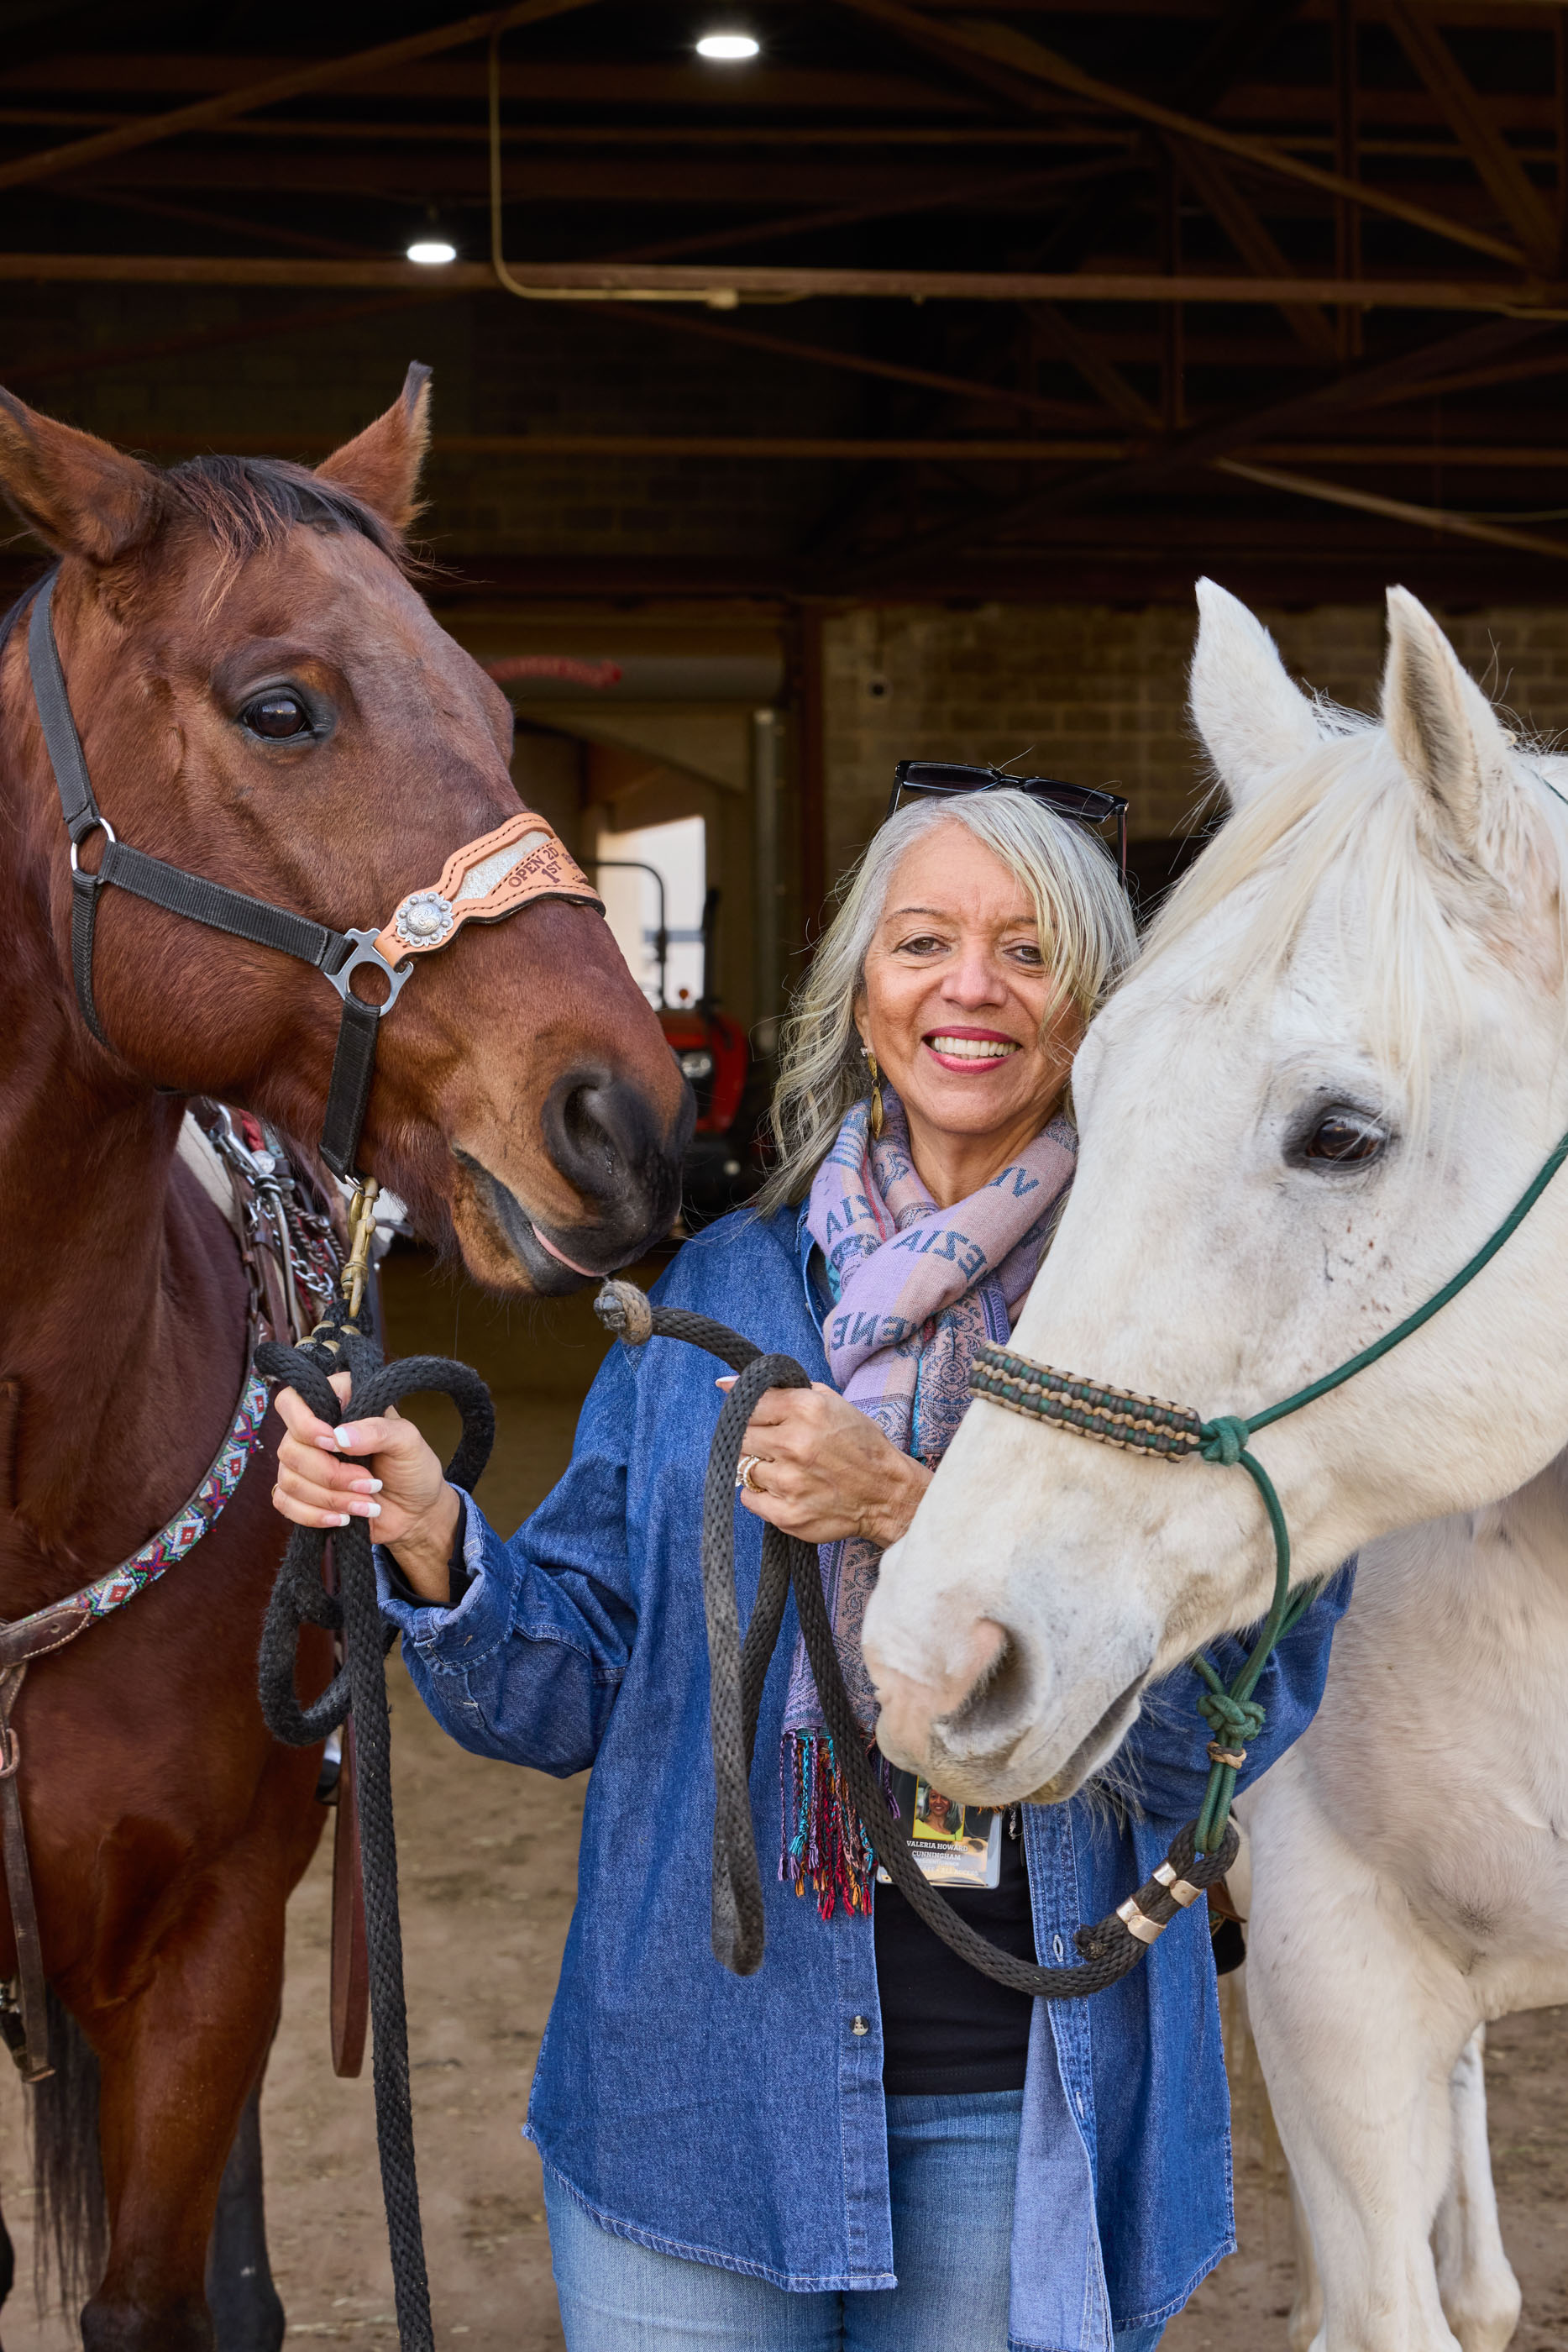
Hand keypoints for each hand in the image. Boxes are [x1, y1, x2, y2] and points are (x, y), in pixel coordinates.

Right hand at [271, 1372, 459, 1602]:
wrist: (415, 1513)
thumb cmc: (413, 1469)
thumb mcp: (408, 1442)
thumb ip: (379, 1431)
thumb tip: (340, 1436)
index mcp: (338, 1404)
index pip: (293, 1401)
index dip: (305, 1424)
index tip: (334, 1443)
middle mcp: (313, 1430)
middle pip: (290, 1448)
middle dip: (332, 1474)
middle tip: (370, 1483)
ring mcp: (304, 1463)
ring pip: (288, 1479)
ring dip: (330, 1498)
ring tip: (366, 1504)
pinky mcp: (301, 1495)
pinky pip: (284, 1503)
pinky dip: (314, 1515)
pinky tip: (343, 1519)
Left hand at [720, 1379, 929, 1548]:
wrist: (887, 1493)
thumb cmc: (859, 1444)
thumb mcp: (829, 1402)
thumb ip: (781, 1389)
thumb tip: (725, 1384)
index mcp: (806, 1409)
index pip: (749, 1404)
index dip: (751, 1412)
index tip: (758, 1420)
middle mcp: (794, 1443)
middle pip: (741, 1436)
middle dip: (755, 1440)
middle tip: (777, 1447)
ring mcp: (789, 1482)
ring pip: (744, 1467)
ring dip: (760, 1467)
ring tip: (788, 1469)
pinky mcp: (787, 1514)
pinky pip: (748, 1498)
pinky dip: (761, 1494)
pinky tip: (786, 1490)